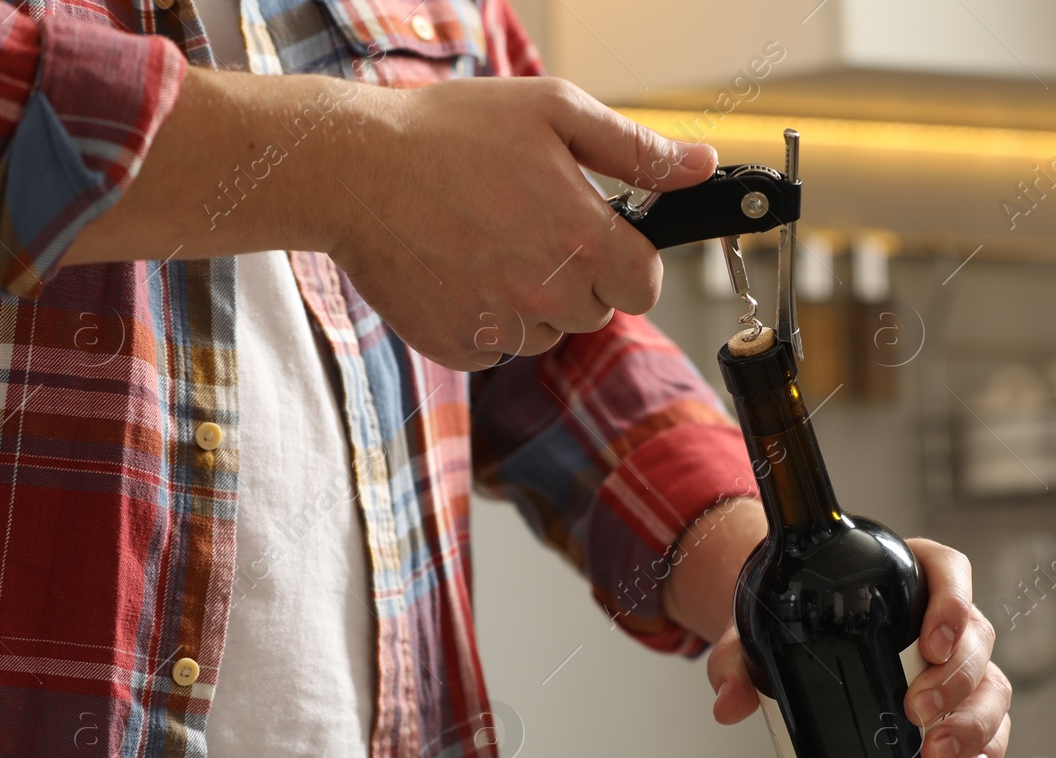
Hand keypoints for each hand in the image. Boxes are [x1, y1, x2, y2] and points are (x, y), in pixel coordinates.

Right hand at [66, 70, 714, 369]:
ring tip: (486, 240)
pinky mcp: (458, 347)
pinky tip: (458, 267)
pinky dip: (484, 316)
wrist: (352, 170)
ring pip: (546, 331)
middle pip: (596, 310)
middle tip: (529, 224)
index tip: (600, 237)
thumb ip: (636, 150)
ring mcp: (501, 327)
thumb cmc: (451, 131)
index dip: (628, 261)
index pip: (645, 285)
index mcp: (584, 240)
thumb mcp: (555, 113)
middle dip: (578, 275)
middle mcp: (548, 294)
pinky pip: (496, 346)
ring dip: (531, 298)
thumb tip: (702, 166)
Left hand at [704, 538, 1011, 757]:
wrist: (798, 644)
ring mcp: (957, 661)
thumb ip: (738, 659)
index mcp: (905, 574)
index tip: (933, 642)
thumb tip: (729, 703)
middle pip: (976, 637)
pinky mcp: (961, 702)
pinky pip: (993, 723)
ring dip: (974, 722)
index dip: (954, 604)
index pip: (948, 572)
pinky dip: (988, 749)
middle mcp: (943, 616)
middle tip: (916, 712)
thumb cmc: (791, 624)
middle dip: (956, 681)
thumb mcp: (759, 632)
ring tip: (935, 755)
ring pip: (991, 684)